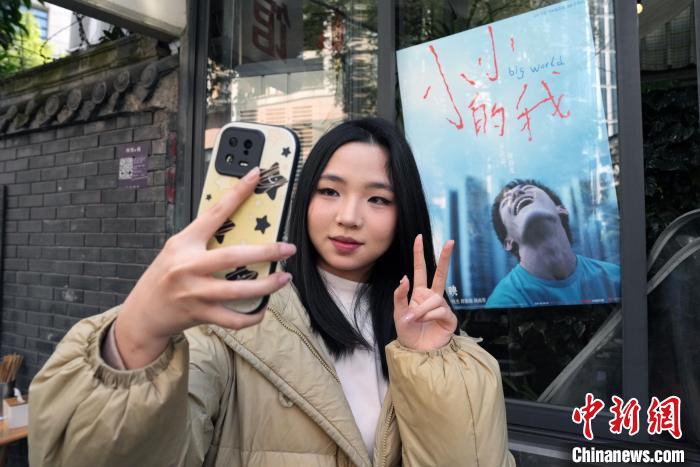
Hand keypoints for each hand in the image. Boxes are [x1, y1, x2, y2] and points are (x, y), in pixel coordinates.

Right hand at [115, 168, 296, 367]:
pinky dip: (252, 315)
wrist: (143, 313)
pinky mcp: (200, 314)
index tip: (255, 176)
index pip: (214, 213)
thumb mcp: (177, 251)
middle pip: (234, 256)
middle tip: (288, 248)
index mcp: (184, 243)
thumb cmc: (164, 277)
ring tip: (284, 278)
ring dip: (267, 285)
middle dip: (266, 252)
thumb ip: (202, 240)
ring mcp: (194, 292)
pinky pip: (234, 318)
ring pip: (239, 291)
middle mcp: (188, 266)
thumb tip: (239, 226)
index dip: (237, 193)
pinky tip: (263, 307)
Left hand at [393, 234, 456, 351]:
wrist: (416, 351)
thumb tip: (405, 277)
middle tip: (451, 241)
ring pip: (434, 298)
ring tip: (415, 319)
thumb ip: (400, 295)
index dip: (419, 254)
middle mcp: (432, 297)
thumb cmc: (407, 332)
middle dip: (445, 258)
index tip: (419, 238)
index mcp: (419, 293)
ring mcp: (442, 307)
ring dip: (422, 308)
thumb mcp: (398, 313)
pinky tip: (426, 323)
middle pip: (440, 274)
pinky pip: (440, 310)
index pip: (421, 270)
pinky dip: (429, 316)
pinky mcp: (449, 318)